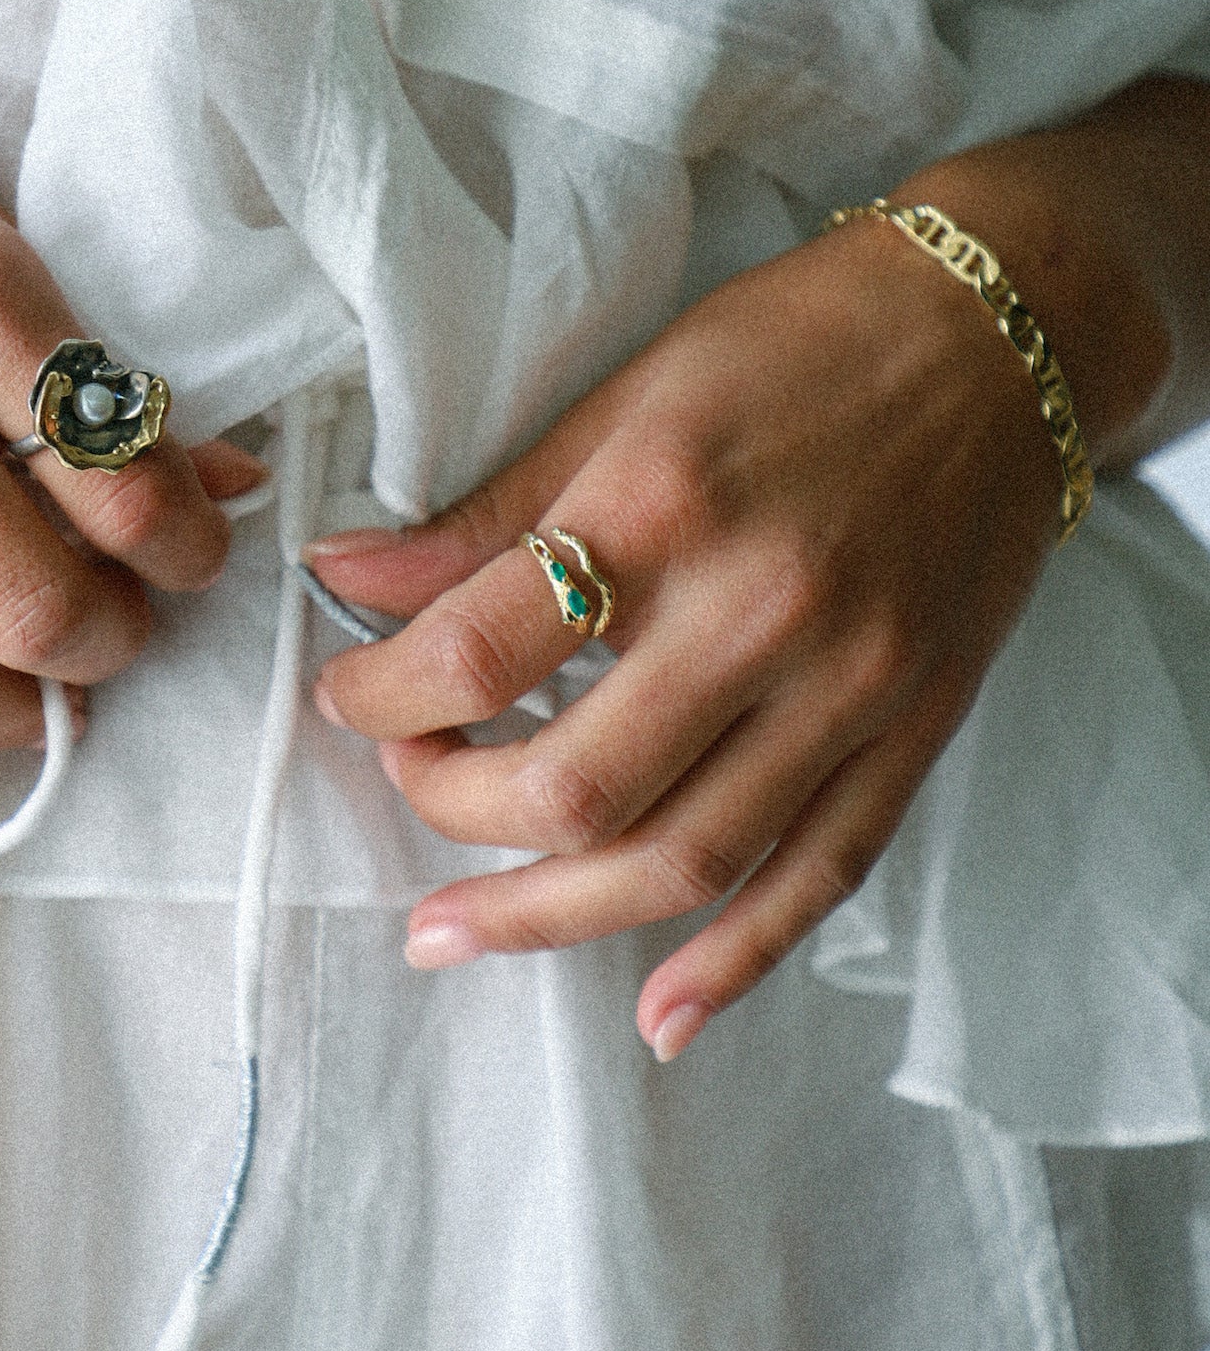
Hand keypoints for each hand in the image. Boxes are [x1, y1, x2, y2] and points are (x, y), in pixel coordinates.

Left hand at [309, 216, 1066, 1057]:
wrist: (1002, 333)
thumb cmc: (802, 340)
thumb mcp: (627, 393)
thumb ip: (490, 511)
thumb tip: (347, 577)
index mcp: (665, 504)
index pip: (480, 648)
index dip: (382, 691)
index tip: (349, 692)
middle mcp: (760, 611)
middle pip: (575, 786)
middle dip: (454, 805)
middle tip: (409, 775)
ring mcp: (850, 687)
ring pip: (684, 860)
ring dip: (549, 917)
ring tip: (450, 930)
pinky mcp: (915, 733)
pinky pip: (818, 876)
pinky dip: (736, 962)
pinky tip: (658, 1017)